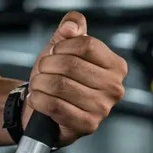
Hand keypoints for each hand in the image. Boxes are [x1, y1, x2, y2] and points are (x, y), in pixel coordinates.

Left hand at [21, 12, 127, 145]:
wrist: (46, 105)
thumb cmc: (58, 74)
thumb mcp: (63, 44)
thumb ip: (71, 27)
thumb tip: (71, 27)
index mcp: (115, 66)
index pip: (87, 44)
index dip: (63, 45)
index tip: (54, 51)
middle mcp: (114, 88)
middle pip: (70, 64)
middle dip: (47, 64)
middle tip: (43, 69)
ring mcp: (102, 109)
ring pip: (59, 85)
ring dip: (40, 82)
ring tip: (39, 83)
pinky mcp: (87, 125)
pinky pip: (55, 106)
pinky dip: (38, 99)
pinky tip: (37, 98)